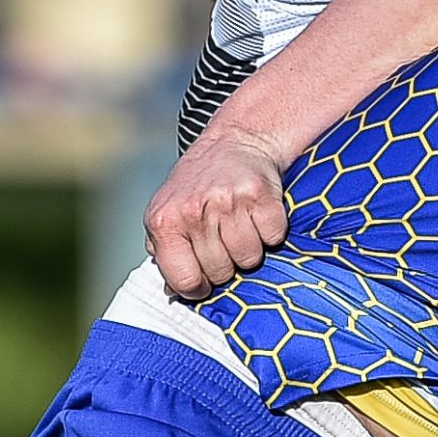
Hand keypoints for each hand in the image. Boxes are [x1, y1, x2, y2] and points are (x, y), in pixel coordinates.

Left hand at [146, 126, 288, 299]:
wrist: (233, 144)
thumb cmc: (198, 188)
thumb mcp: (168, 216)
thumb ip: (166, 254)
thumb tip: (174, 292)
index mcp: (164, 222)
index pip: (184, 280)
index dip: (197, 286)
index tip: (203, 277)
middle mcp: (194, 211)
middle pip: (220, 272)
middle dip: (226, 264)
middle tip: (224, 240)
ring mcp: (228, 201)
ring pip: (249, 258)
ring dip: (249, 248)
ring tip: (241, 225)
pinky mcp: (260, 195)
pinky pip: (273, 238)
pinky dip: (270, 232)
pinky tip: (257, 216)